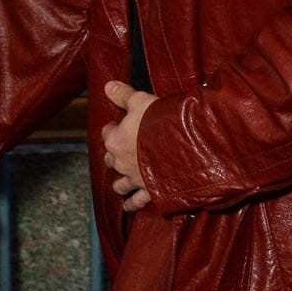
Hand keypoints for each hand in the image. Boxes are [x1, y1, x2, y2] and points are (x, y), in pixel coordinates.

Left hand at [101, 79, 155, 210]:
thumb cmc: (161, 120)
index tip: (120, 124)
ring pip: (119, 184)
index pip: (107, 132)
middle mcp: (120, 162)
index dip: (114, 128)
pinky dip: (131, 203)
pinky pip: (136, 202)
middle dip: (114, 155)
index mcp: (115, 140)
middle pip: (110, 159)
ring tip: (123, 180)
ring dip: (120, 182)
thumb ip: (123, 95)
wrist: (184, 145)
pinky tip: (129, 205)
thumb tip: (107, 86)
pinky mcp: (149, 191)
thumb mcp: (141, 101)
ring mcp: (134, 179)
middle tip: (124, 150)